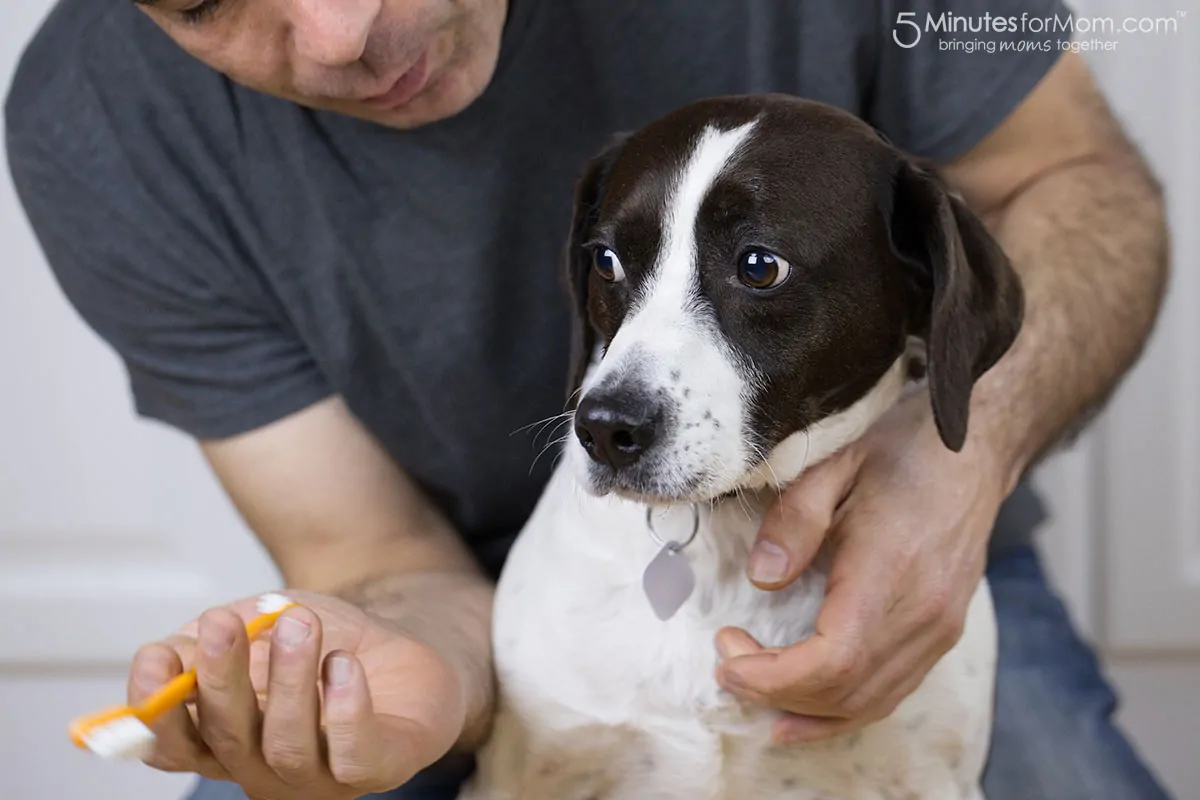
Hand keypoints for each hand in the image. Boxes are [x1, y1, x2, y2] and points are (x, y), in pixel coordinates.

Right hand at [127, 589, 465, 799]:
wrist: (402, 646)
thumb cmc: (322, 640)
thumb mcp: (256, 623)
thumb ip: (207, 642)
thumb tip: (168, 654)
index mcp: (223, 739)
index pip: (172, 744)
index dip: (157, 709)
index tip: (157, 656)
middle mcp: (263, 767)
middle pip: (226, 738)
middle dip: (221, 678)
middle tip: (224, 623)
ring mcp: (319, 777)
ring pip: (287, 745)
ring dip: (289, 680)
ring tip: (301, 623)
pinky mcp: (377, 769)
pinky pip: (353, 754)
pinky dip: (345, 708)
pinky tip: (343, 664)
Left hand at [714, 391, 1009, 743]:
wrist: (972, 453)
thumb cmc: (901, 452)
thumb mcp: (833, 466)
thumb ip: (793, 521)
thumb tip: (762, 580)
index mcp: (891, 573)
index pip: (832, 661)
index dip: (772, 676)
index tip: (727, 654)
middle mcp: (923, 615)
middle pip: (845, 691)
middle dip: (774, 692)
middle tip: (726, 664)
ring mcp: (939, 631)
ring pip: (869, 702)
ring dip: (804, 709)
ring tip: (750, 689)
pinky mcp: (942, 634)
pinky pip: (890, 692)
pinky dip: (842, 710)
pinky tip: (804, 712)